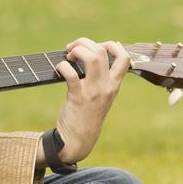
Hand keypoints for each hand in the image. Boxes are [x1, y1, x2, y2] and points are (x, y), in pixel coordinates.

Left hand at [51, 38, 130, 163]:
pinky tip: (58, 69)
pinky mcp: (78, 97)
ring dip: (76, 50)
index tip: (95, 46)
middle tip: (71, 49)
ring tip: (67, 56)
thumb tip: (86, 55)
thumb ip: (100, 79)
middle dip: (84, 43)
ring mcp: (94, 92)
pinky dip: (62, 66)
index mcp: (114, 85)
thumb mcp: (101, 96)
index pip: (124, 57)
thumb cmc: (86, 115)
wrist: (78, 140)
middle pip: (102, 51)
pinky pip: (71, 74)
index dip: (111, 45)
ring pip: (91, 58)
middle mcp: (107, 87)